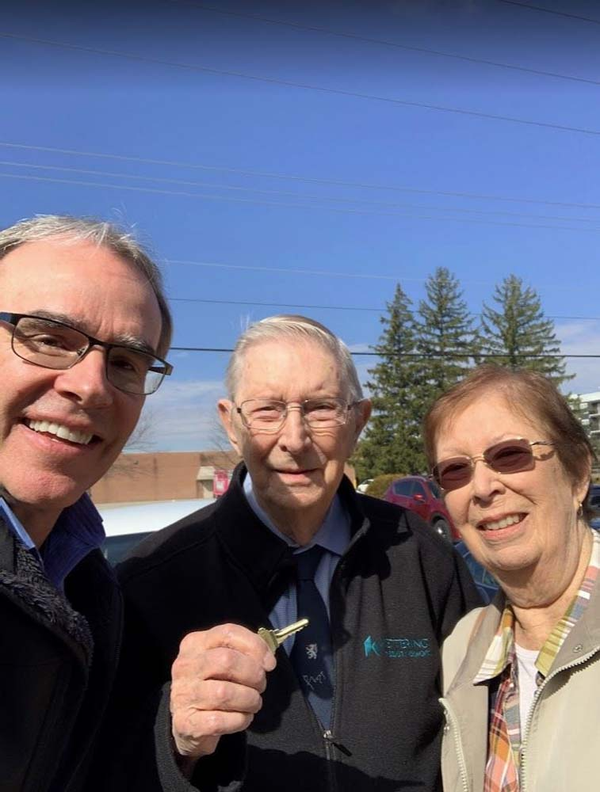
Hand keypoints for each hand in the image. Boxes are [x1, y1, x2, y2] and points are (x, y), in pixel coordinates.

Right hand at [170, 623, 276, 759]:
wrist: (188, 724)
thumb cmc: (213, 685)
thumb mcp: (222, 661)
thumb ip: (243, 652)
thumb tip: (267, 660)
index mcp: (194, 643)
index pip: (228, 633)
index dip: (255, 646)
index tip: (269, 663)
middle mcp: (185, 666)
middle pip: (227, 660)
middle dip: (253, 674)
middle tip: (260, 685)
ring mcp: (183, 694)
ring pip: (224, 693)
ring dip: (249, 699)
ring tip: (254, 703)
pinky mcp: (186, 723)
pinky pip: (220, 721)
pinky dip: (240, 719)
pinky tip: (243, 717)